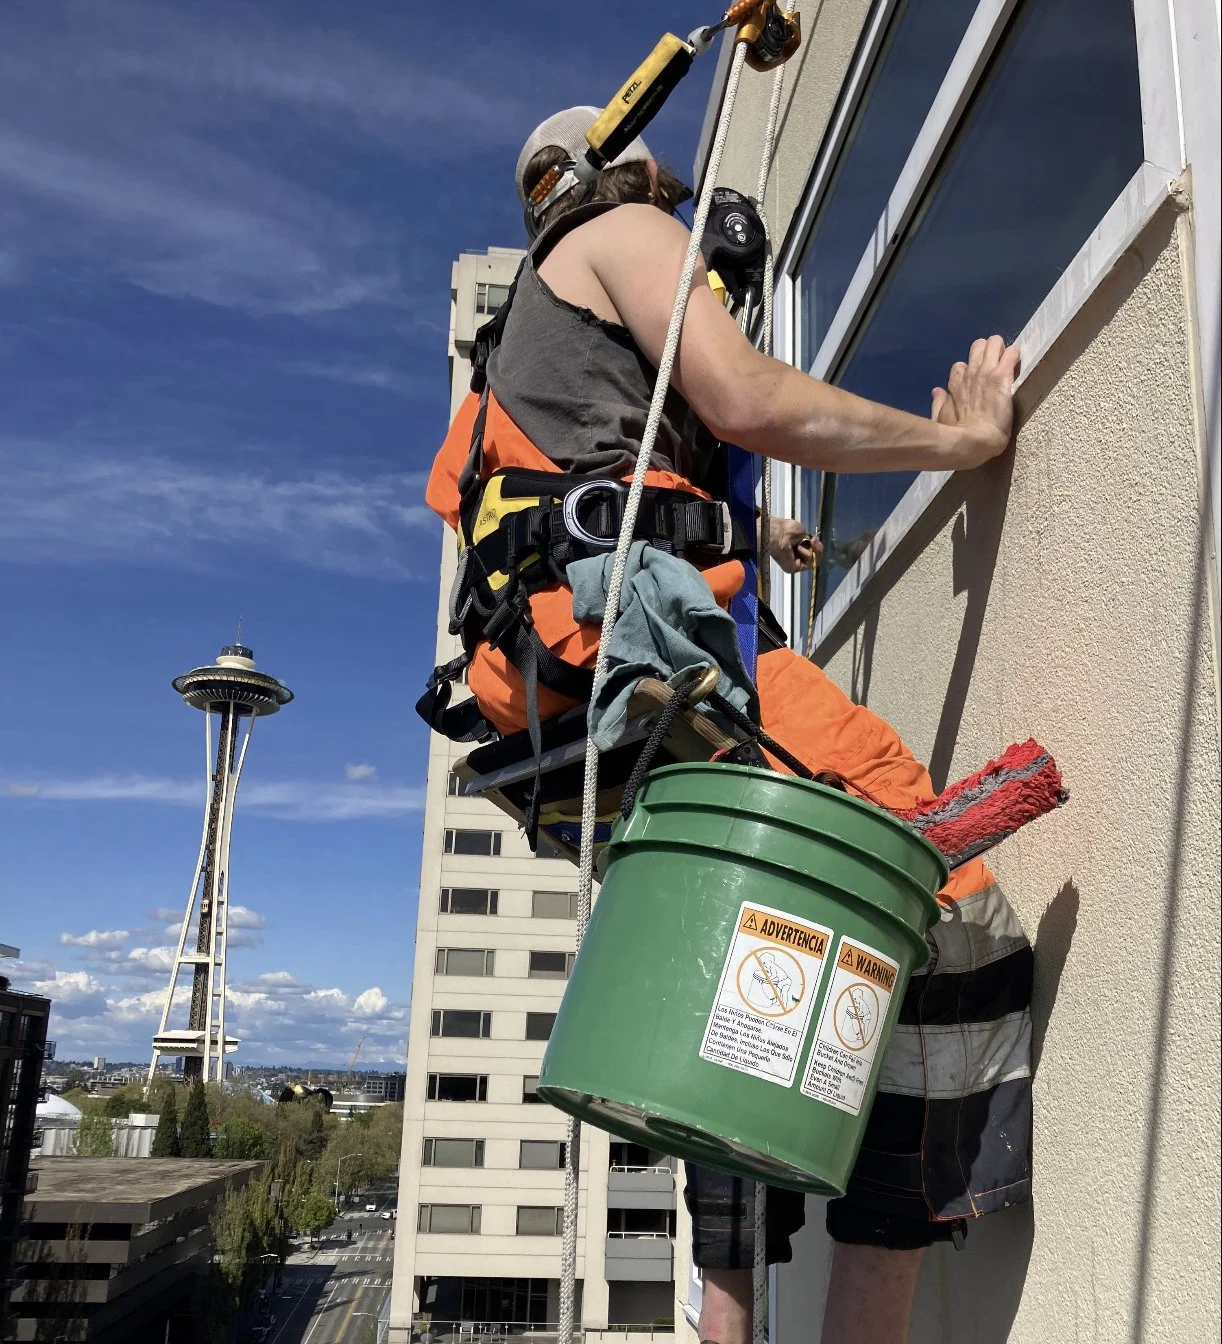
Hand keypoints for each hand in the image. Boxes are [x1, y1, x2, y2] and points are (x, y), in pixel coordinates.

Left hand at [766, 517, 820, 572]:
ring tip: (809, 543)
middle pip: (814, 557)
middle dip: (818, 549)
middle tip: (815, 541)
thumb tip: (811, 544)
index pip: (811, 550)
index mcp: (797, 546)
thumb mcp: (803, 532)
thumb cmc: (788, 530)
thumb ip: (809, 540)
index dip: (816, 546)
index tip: (815, 539)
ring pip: (813, 561)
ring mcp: (794, 563)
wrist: (780, 534)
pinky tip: (800, 549)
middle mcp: (795, 555)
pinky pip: (808, 565)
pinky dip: (807, 555)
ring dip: (814, 551)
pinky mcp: (793, 569)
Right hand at [931, 335, 1020, 467]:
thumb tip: (937, 391)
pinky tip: (1018, 364)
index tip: (977, 381)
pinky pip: (1011, 353)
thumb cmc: (956, 437)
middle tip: (997, 365)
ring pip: (994, 342)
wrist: (973, 442)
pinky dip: (1015, 356)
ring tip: (1008, 362)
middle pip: (977, 346)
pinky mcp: (1001, 376)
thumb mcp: (941, 419)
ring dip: (1001, 350)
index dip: (969, 372)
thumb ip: (939, 404)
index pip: (959, 367)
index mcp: (955, 385)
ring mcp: (986, 372)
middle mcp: (969, 374)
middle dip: (988, 351)